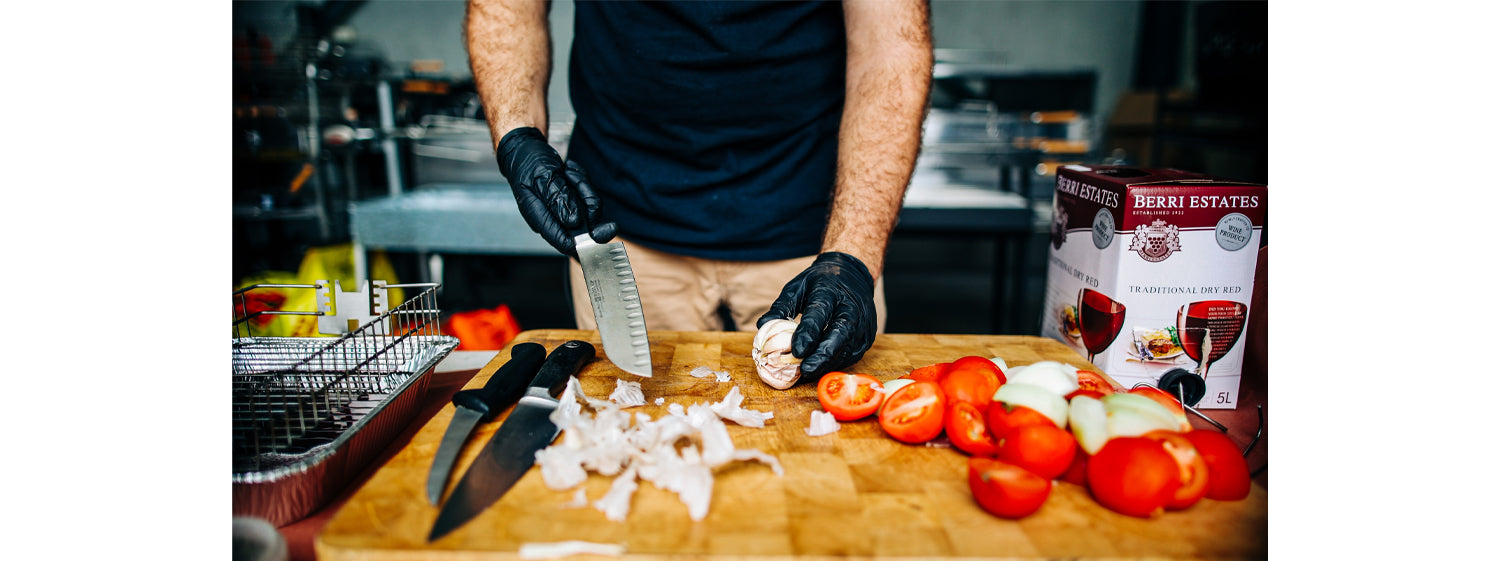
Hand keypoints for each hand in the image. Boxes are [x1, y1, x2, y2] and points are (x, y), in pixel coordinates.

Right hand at [496, 127, 616, 254]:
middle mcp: (552, 219)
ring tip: (569, 171)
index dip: (585, 242)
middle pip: (582, 229)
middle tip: (586, 187)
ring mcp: (562, 211)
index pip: (564, 242)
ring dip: (584, 188)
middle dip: (590, 208)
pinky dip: (583, 183)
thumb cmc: (528, 163)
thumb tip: (574, 222)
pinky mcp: (570, 203)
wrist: (526, 150)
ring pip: (589, 211)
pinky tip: (569, 171)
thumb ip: (558, 199)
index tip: (602, 232)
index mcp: (539, 218)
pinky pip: (587, 198)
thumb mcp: (542, 176)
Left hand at [756, 252, 876, 378]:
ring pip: (848, 348)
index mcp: (830, 291)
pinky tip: (822, 367)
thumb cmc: (820, 283)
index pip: (820, 313)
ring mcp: (864, 322)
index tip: (796, 351)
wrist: (852, 275)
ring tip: (809, 372)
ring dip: (828, 363)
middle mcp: (852, 307)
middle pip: (840, 334)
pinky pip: (852, 354)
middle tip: (805, 370)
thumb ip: (781, 307)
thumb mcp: (797, 287)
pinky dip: (836, 363)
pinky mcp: (868, 336)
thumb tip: (763, 325)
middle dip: (823, 355)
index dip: (808, 333)